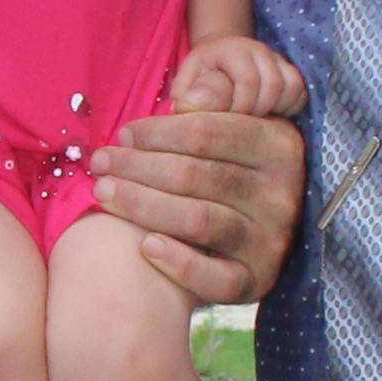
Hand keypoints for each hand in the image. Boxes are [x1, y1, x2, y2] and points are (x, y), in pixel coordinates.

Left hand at [88, 106, 304, 306]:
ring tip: (104, 194)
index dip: (157, 132)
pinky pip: (217, 278)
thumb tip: (183, 100)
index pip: (208, 132)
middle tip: (100, 164)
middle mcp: (280, 194)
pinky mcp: (258, 280)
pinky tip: (145, 246)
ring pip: (199, 220)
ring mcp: (270, 240)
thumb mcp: (232, 128)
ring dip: (143, 205)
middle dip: (139, 166)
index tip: (122, 135)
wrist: (256, 233)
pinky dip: (179, 263)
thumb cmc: (229, 168)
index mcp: (278, 147)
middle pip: (197, 175)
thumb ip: (210, 108)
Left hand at [168, 35, 306, 119]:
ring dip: (275, 109)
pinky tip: (270, 114)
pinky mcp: (289, 69)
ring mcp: (276, 57)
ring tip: (255, 119)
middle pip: (273, 84)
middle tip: (243, 123)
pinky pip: (300, 90)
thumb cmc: (198, 80)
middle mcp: (257, 48)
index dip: (241, 108)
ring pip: (291, 85)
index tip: (228, 121)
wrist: (217, 61)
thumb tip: (191, 110)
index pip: (248, 81)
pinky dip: (289, 106)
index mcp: (230, 49)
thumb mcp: (185, 87)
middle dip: (259, 110)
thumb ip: (186, 98)